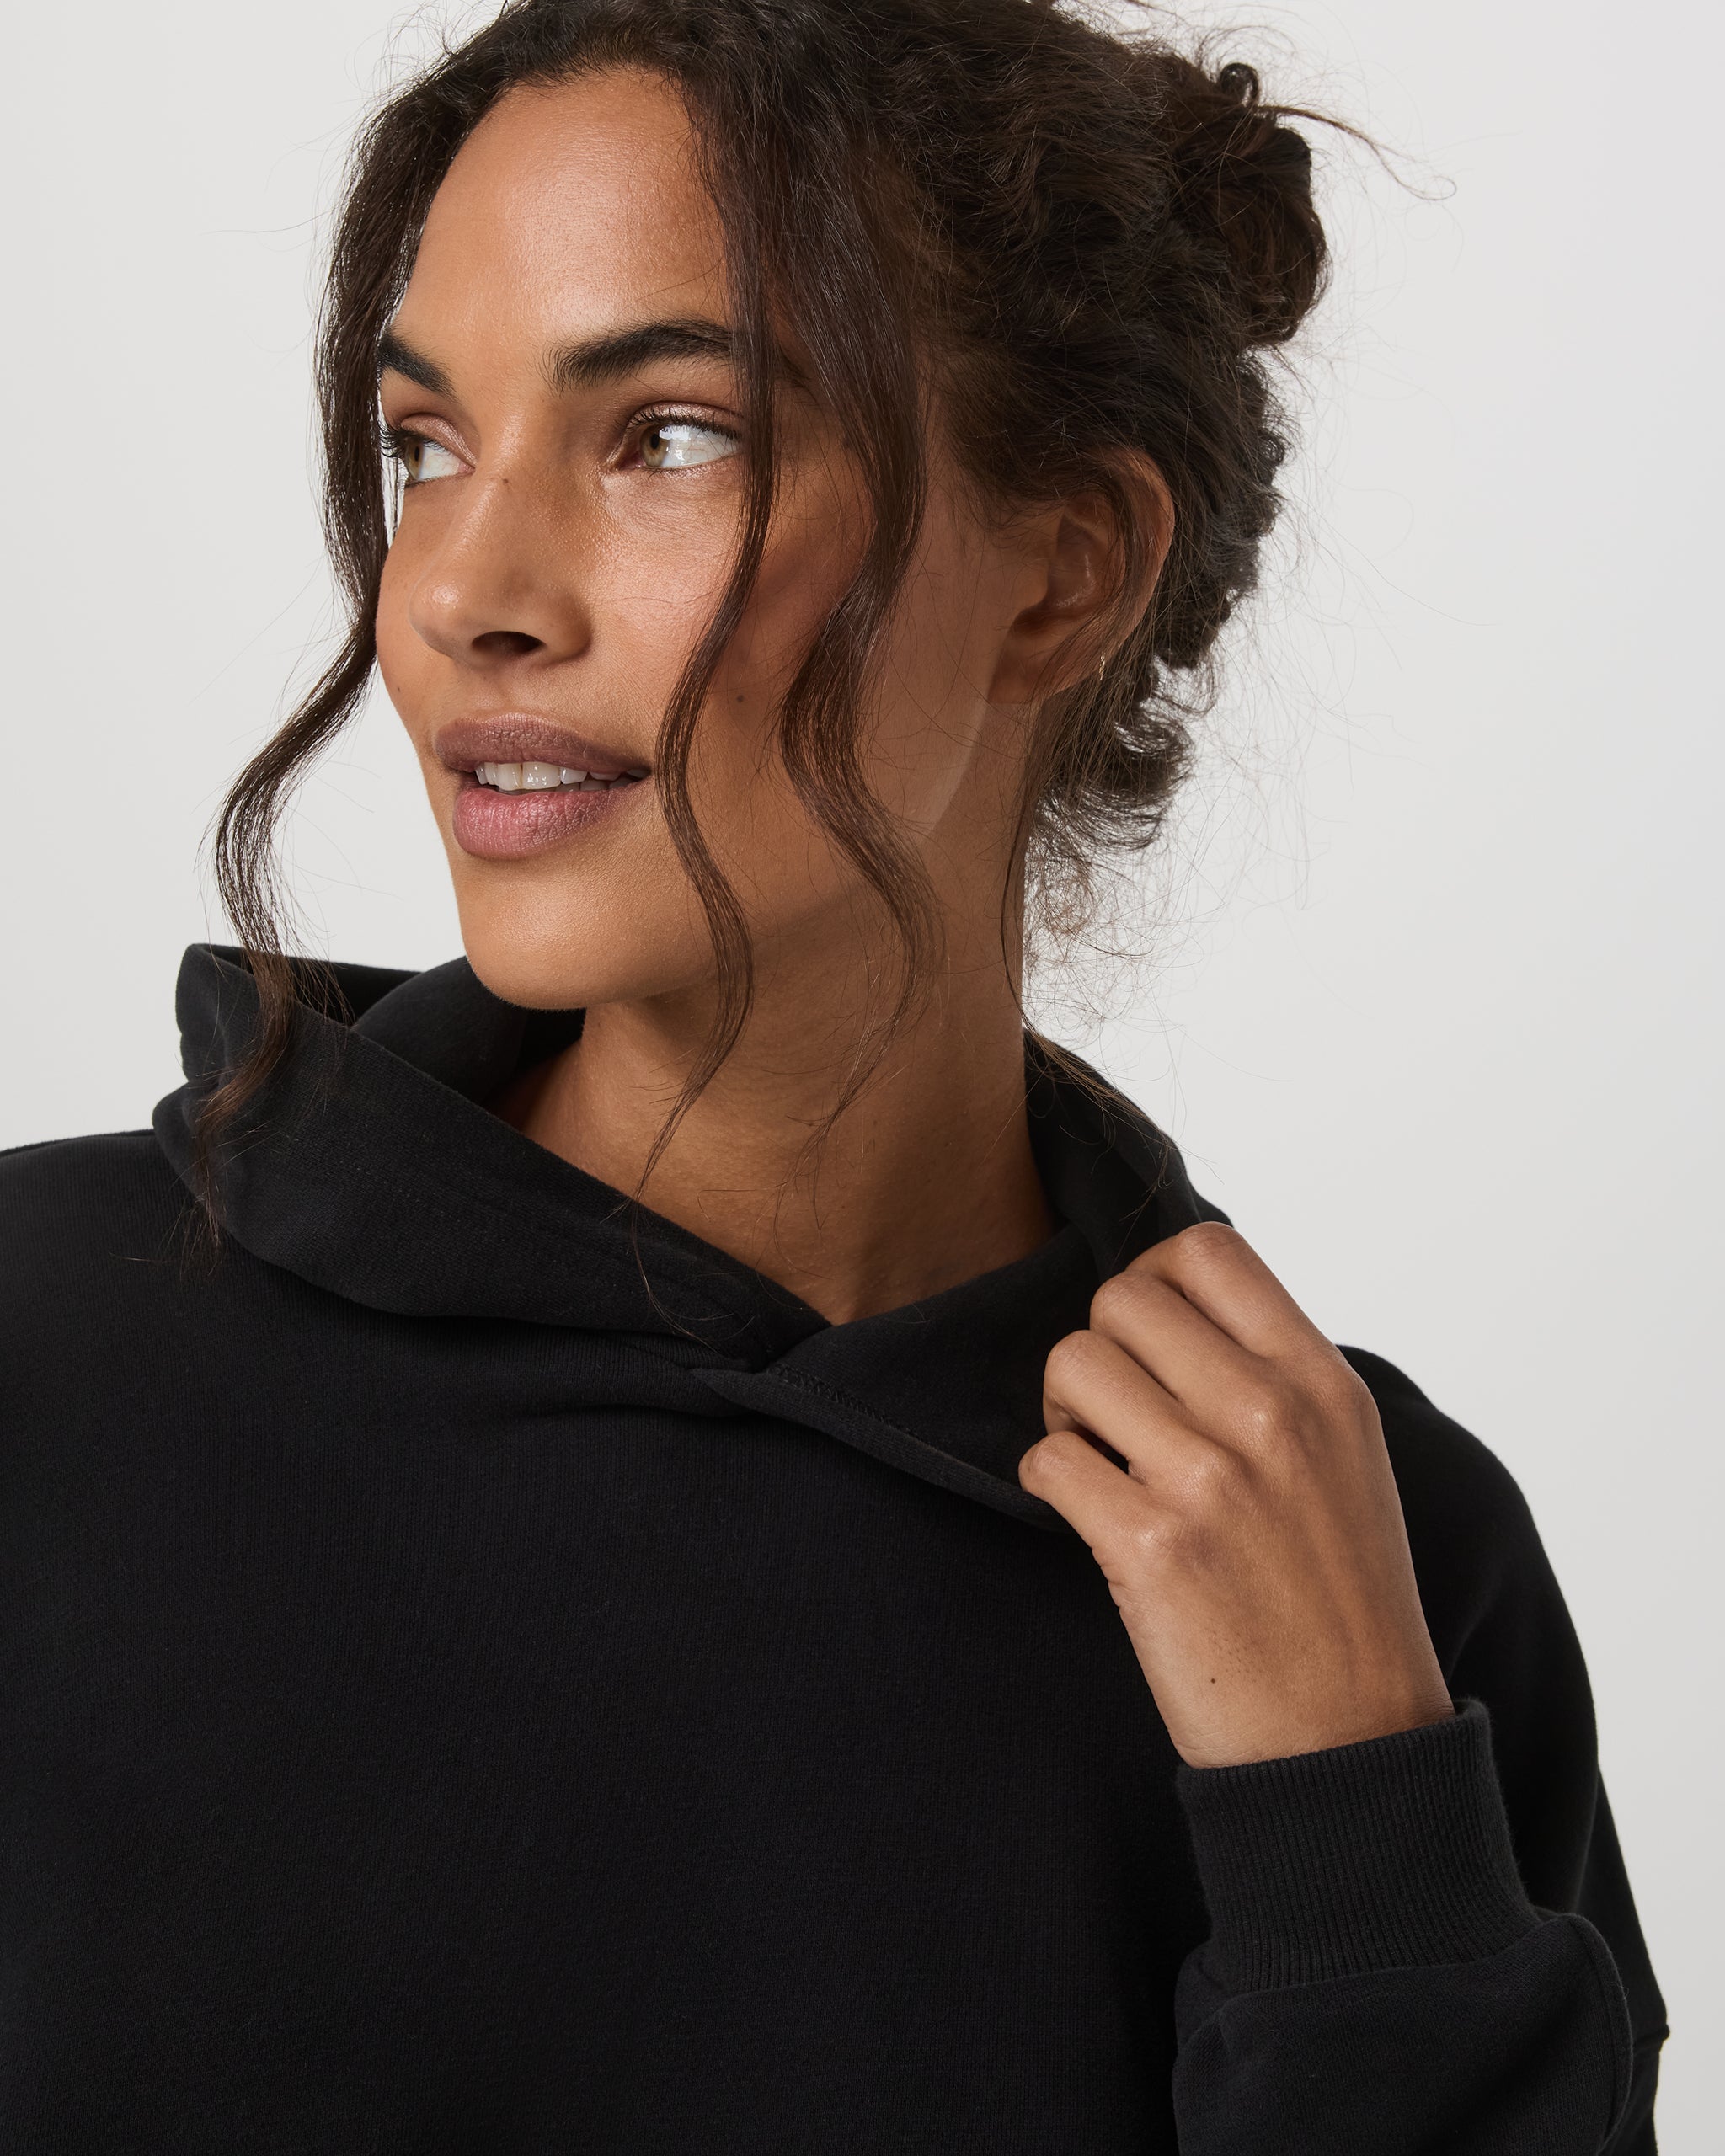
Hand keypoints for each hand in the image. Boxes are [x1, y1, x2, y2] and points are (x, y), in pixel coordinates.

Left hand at [1020, 1222, 1452, 1769]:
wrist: (1349, 1741)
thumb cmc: (1338, 1595)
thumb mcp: (1344, 1455)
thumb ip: (1271, 1373)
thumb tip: (1175, 1307)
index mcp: (1321, 1382)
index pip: (1206, 1251)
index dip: (1152, 1278)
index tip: (1150, 1339)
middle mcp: (1270, 1414)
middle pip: (1121, 1299)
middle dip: (1100, 1349)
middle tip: (1115, 1415)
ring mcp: (1209, 1480)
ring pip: (1072, 1364)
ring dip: (1066, 1411)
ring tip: (1101, 1463)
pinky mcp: (1148, 1549)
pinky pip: (1047, 1460)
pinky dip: (1051, 1484)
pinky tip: (1091, 1519)